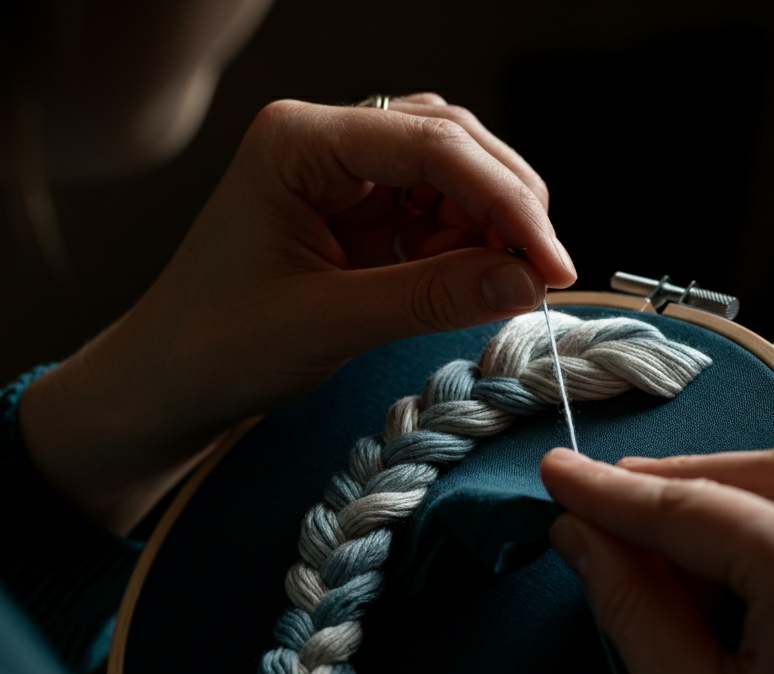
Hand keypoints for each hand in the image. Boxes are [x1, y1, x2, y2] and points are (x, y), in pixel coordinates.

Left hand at [21, 95, 574, 532]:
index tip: (552, 264)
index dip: (506, 202)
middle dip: (507, 206)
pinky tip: (477, 280)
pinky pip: (435, 216)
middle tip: (545, 273)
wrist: (170, 381)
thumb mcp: (329, 320)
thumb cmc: (219, 344)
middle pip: (451, 145)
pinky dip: (468, 248)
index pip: (432, 144)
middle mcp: (326, 143)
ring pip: (451, 177)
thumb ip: (432, 297)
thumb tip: (526, 283)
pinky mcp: (359, 217)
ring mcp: (344, 178)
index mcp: (302, 141)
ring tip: (512, 282)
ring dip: (492, 226)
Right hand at [540, 445, 773, 673]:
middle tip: (614, 502)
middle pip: (769, 477)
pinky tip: (768, 590)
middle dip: (684, 484)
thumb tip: (583, 537)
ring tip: (681, 550)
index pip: (691, 510)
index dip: (611, 493)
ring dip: (748, 509)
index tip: (559, 473)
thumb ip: (633, 605)